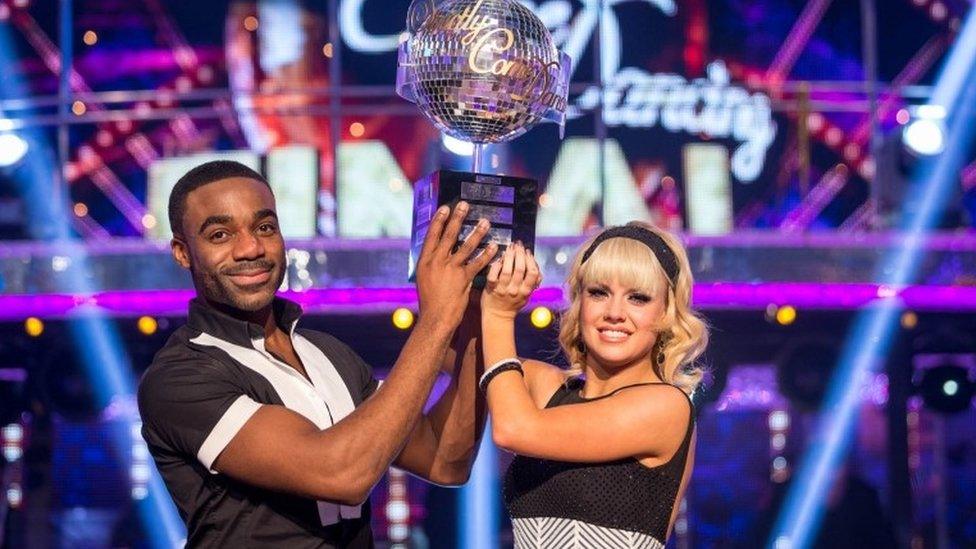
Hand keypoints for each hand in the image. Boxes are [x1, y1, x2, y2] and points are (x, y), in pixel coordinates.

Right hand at [415, 202, 496, 334]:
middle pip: (448, 236)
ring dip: (477, 233)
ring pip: (465, 247)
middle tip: (465, 205)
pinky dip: (486, 254)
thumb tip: (437, 250)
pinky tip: (494, 246)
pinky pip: (477, 263)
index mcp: (424, 261)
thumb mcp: (425, 278)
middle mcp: (436, 262)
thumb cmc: (430, 300)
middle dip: (458, 219)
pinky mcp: (463, 279)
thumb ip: (432, 263)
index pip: (431, 235)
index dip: (439, 220)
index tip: (445, 208)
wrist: (435, 318)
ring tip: (486, 222)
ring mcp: (450, 270)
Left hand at [481, 242, 540, 320]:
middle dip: (519, 254)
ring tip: (509, 248)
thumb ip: (533, 284)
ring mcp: (502, 289)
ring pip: (507, 270)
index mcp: (526, 291)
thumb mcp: (527, 296)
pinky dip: (496, 266)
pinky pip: (493, 274)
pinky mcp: (491, 288)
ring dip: (509, 256)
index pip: (532, 273)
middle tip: (518, 245)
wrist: (498, 316)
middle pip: (520, 269)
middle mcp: (515, 290)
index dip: (531, 260)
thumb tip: (538, 269)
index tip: (527, 251)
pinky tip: (498, 259)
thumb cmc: (513, 304)